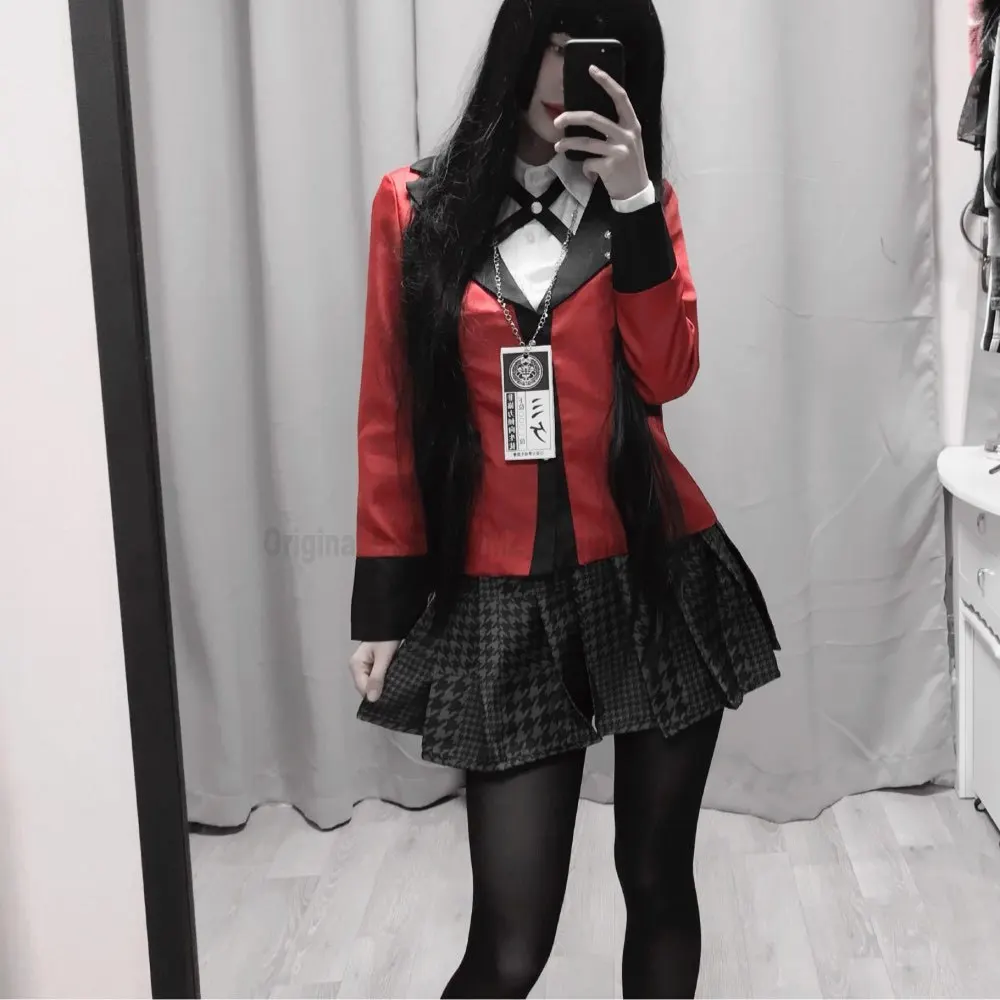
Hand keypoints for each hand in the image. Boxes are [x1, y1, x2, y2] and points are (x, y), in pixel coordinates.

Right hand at [349, 640, 399, 701]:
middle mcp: (356, 667)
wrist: (392, 622)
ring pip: (371, 683)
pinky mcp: (371, 664)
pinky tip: (393, 682)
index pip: (362, 689)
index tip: (390, 699)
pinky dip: (384, 680)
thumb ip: (377, 678)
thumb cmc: (386, 638)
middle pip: (366, 687)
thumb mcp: (383, 658)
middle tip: (395, 693)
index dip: (375, 695)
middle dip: (379, 691)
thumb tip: (372, 700)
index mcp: (355, 665)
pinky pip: (375, 677)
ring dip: (382, 685)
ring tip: (395, 688)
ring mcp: (363, 666)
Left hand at [553, 66, 649, 201]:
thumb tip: (588, 116)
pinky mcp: (610, 167)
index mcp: (632, 124)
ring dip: (568, 143)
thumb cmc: (628, 164)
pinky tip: (587, 171)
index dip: (606, 82)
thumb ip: (615, 127)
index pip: (620, 97)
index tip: (592, 69)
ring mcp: (619, 150)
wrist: (635, 191)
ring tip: (558, 146)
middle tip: (557, 120)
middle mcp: (627, 134)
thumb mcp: (628, 141)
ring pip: (585, 142)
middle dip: (571, 117)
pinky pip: (588, 162)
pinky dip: (584, 167)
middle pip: (594, 118)